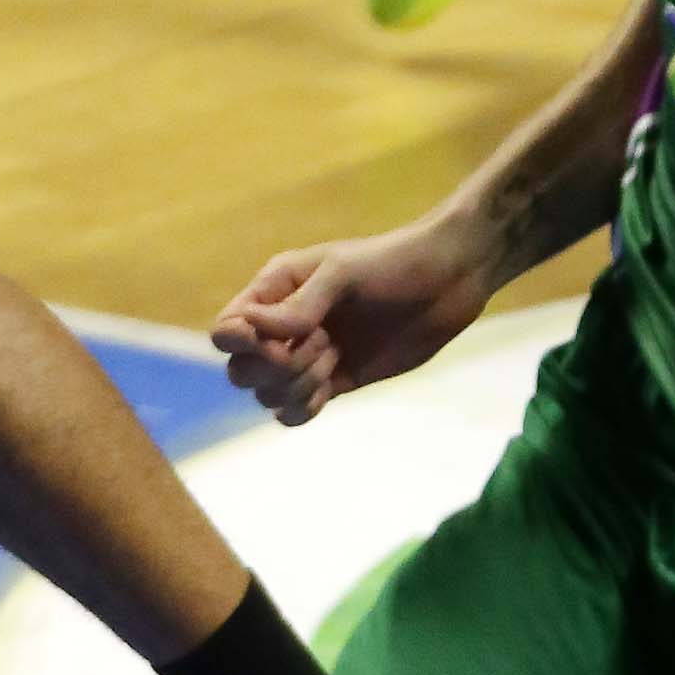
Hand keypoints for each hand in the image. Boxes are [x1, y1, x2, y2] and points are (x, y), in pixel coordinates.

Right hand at [214, 220, 487, 424]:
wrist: (446, 282)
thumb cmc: (392, 264)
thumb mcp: (342, 274)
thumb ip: (298, 305)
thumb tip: (251, 326)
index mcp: (275, 290)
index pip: (227, 328)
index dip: (238, 342)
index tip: (271, 341)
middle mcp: (284, 326)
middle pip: (241, 368)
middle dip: (274, 367)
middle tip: (321, 344)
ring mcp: (309, 357)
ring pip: (268, 394)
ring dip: (298, 385)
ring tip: (336, 357)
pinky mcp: (336, 381)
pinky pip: (295, 411)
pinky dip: (303, 409)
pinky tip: (330, 389)